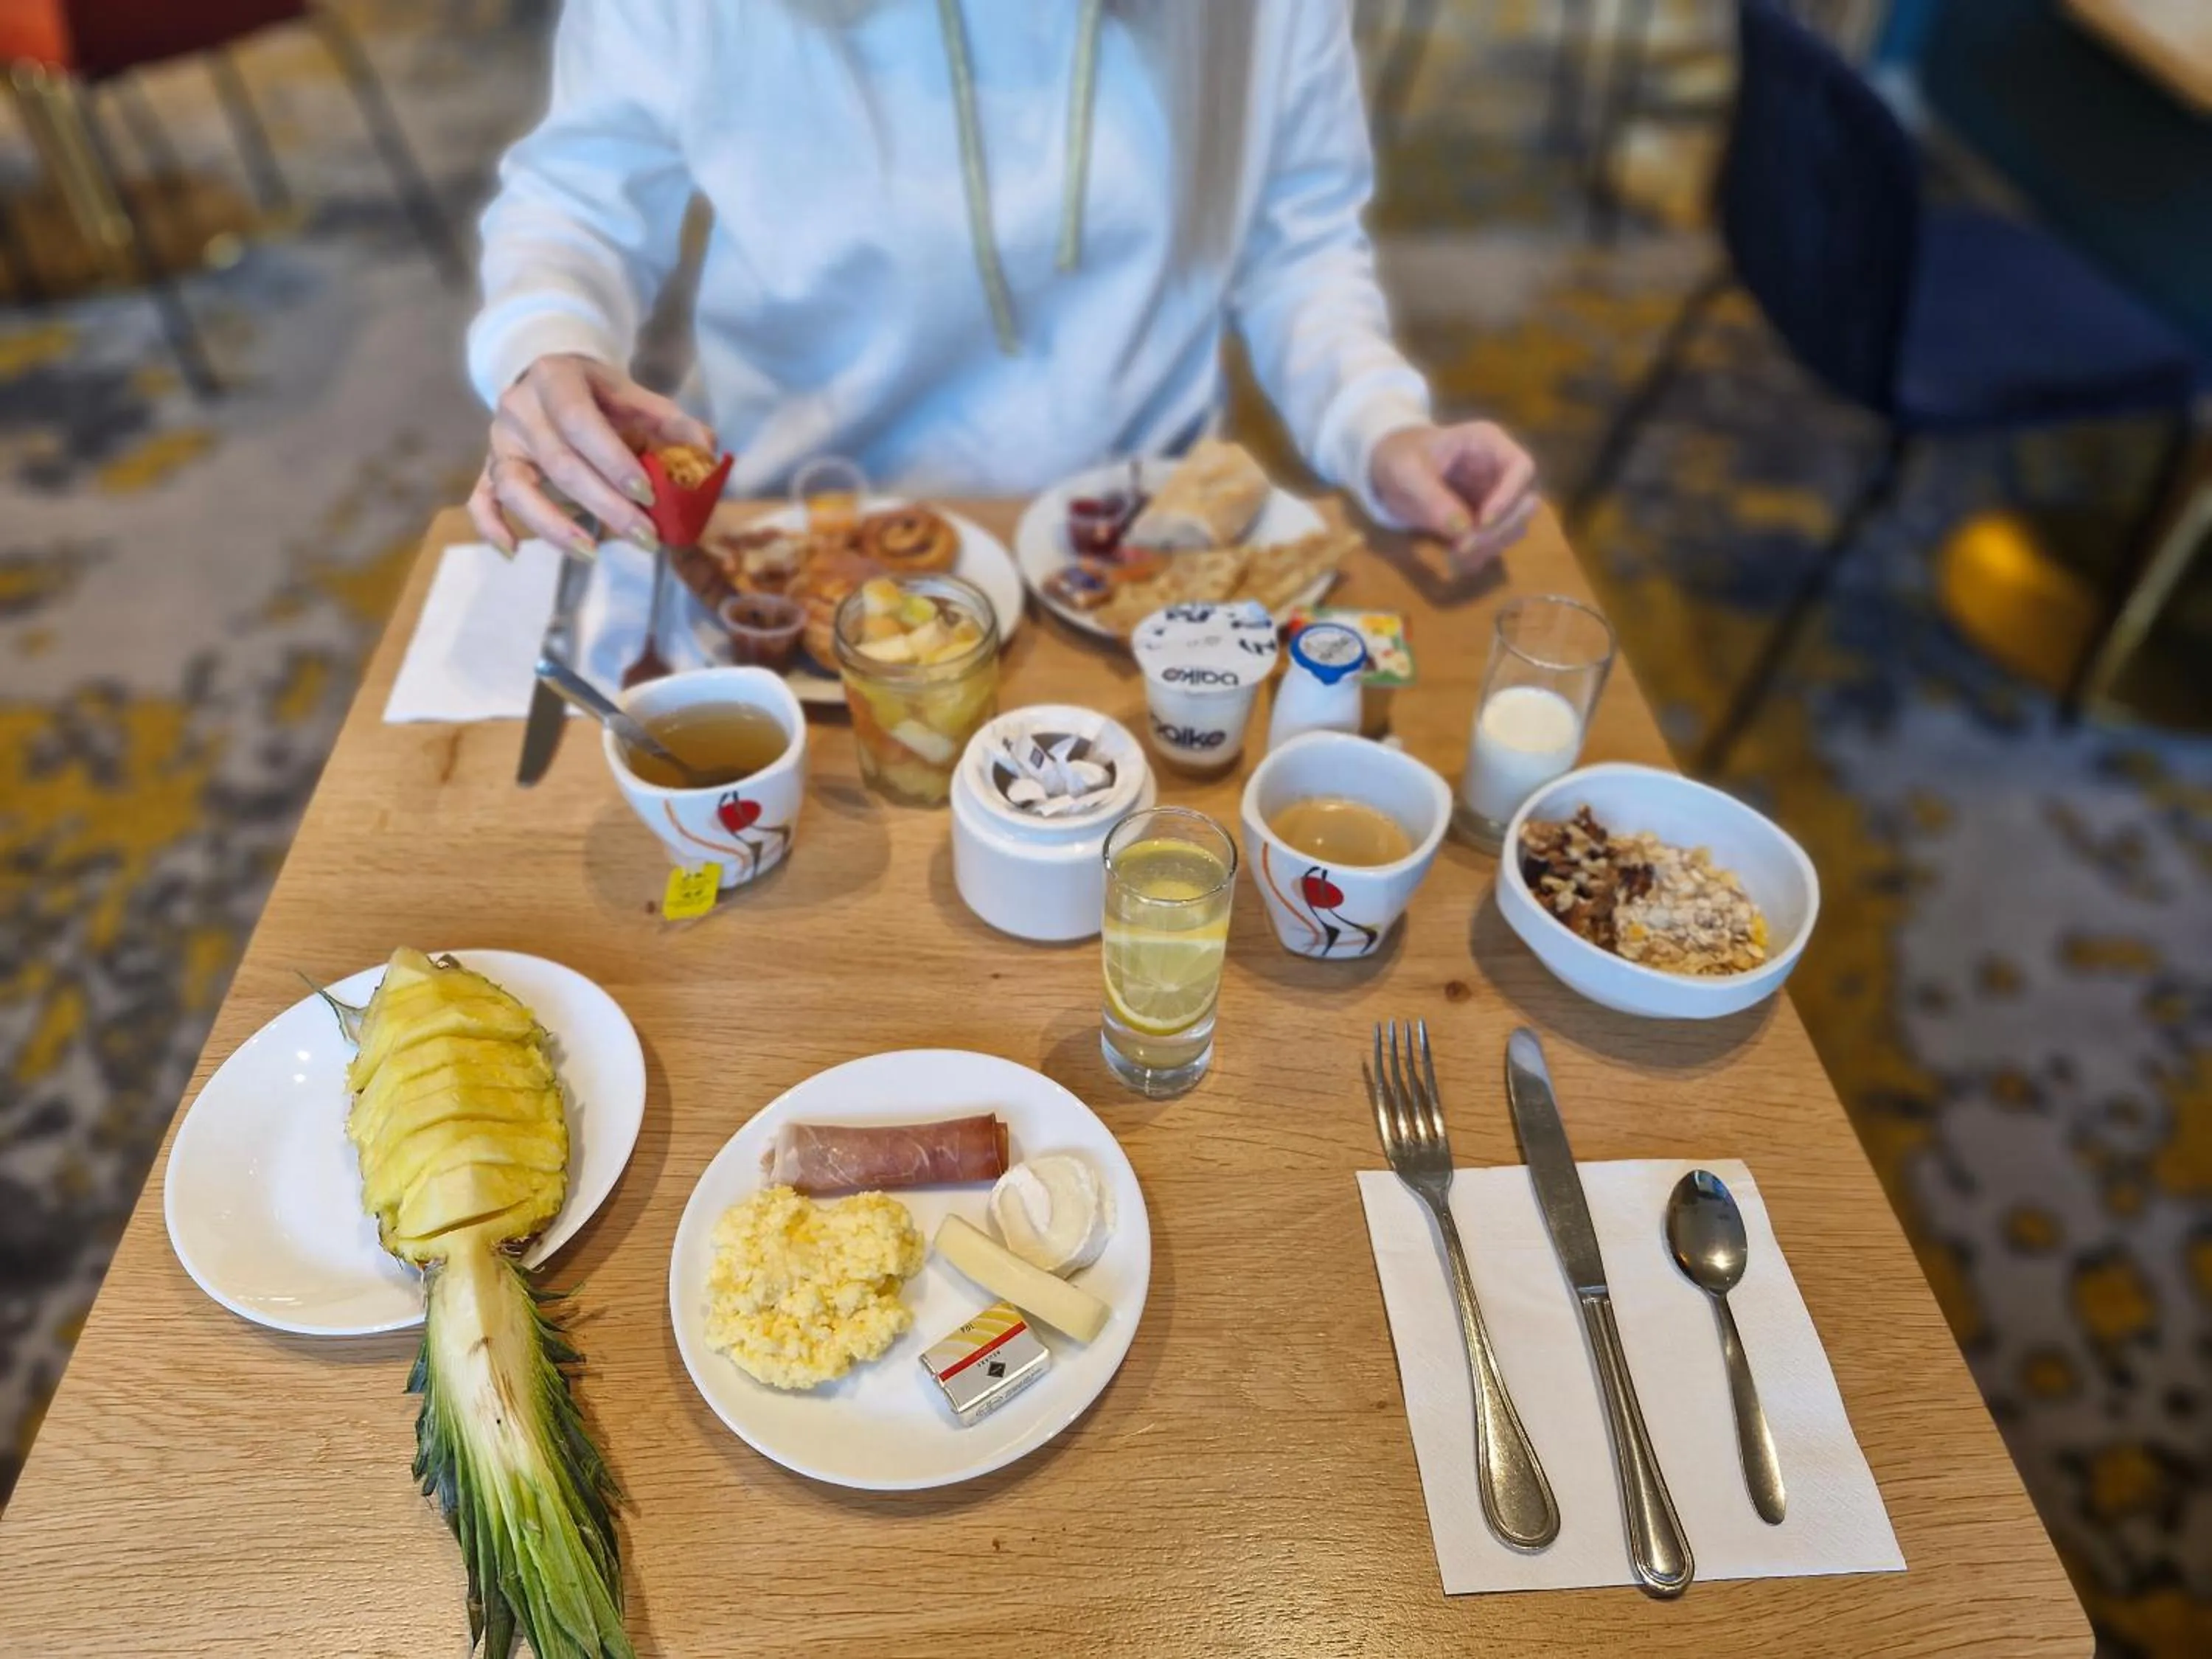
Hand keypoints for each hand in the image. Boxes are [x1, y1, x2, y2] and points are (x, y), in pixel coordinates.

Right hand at [468, 353, 716, 557]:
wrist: (552, 378)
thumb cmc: (602, 395)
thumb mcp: (636, 396)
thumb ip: (672, 423)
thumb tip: (707, 452)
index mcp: (554, 378)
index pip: (579, 422)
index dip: (612, 460)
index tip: (648, 494)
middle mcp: (518, 408)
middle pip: (559, 464)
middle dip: (605, 505)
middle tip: (645, 537)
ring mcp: (499, 440)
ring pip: (515, 487)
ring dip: (553, 525)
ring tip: (592, 553)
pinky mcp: (489, 467)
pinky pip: (480, 500)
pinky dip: (491, 527)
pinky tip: (513, 553)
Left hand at [1369, 421, 1539, 571]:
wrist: (1388, 469)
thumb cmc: (1398, 457)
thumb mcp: (1406, 471)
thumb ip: (1432, 497)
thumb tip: (1463, 530)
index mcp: (1488, 443)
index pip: (1521, 467)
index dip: (1509, 497)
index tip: (1482, 522)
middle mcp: (1499, 470)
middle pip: (1525, 503)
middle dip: (1499, 529)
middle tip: (1463, 548)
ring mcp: (1496, 497)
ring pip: (1513, 527)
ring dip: (1490, 546)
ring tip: (1454, 557)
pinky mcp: (1484, 522)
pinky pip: (1494, 542)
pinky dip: (1479, 556)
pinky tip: (1455, 562)